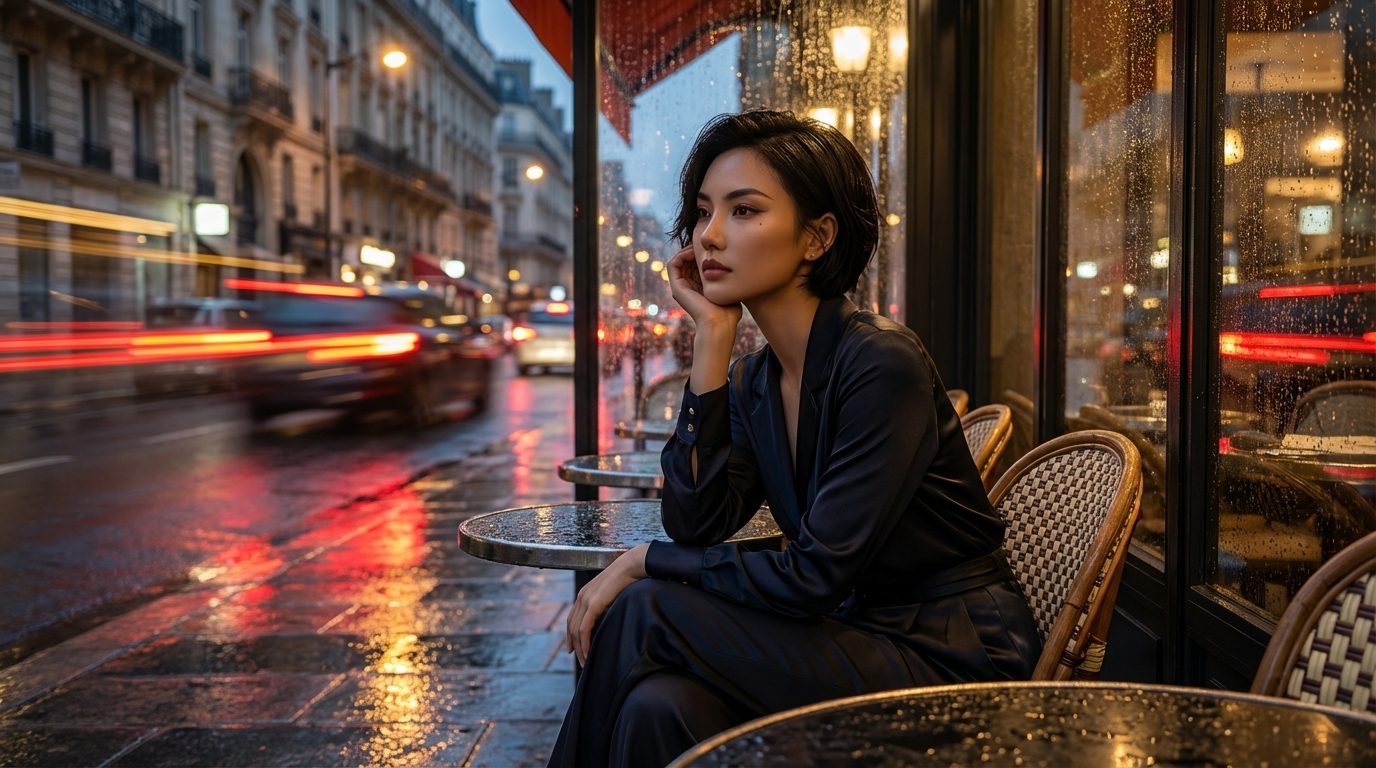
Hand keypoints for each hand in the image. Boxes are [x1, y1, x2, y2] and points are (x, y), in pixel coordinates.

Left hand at [566, 543, 648, 665]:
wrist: (632, 565)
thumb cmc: (628, 578)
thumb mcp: (613, 592)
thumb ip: (607, 603)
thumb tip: (610, 616)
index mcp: (585, 593)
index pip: (573, 618)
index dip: (571, 634)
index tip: (573, 648)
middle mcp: (582, 597)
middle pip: (571, 626)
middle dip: (574, 644)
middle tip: (579, 659)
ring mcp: (586, 600)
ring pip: (576, 630)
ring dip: (580, 648)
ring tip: (585, 661)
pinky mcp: (593, 605)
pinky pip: (583, 629)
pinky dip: (584, 643)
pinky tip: (587, 653)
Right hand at [667, 246, 741, 331]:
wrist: (720, 324)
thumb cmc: (729, 312)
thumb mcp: (729, 290)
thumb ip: (728, 279)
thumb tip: (736, 267)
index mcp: (699, 288)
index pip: (696, 264)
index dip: (702, 253)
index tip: (713, 247)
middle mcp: (688, 287)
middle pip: (687, 261)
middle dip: (695, 249)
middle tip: (705, 243)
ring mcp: (681, 288)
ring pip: (679, 260)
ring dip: (687, 250)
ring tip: (699, 246)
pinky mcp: (676, 288)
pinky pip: (673, 265)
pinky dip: (681, 255)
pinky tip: (693, 252)